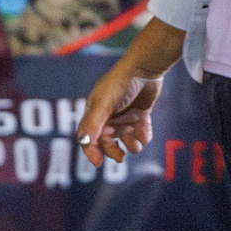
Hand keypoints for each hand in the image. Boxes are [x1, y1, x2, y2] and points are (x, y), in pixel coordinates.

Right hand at [78, 19, 186, 166]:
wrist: (145, 67)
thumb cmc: (120, 83)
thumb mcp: (103, 104)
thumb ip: (93, 123)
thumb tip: (85, 143)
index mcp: (95, 112)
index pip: (88, 137)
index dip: (91, 150)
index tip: (98, 163)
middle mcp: (109, 115)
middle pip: (107, 141)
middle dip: (113, 150)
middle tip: (121, 157)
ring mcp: (125, 115)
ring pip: (125, 138)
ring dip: (130, 144)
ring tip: (136, 143)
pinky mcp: (140, 114)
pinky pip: (140, 132)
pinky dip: (143, 134)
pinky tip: (145, 130)